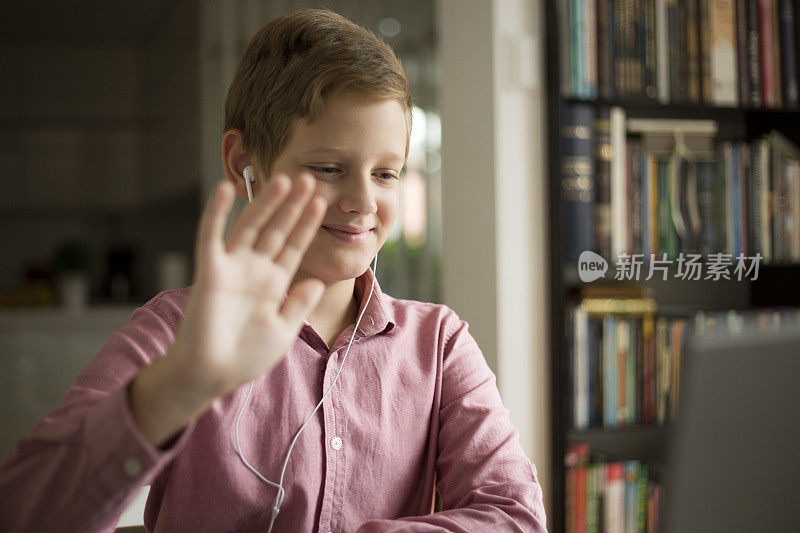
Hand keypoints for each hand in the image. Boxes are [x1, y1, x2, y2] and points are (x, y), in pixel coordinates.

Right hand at [168, 172, 326, 404]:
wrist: (210, 375)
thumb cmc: (244, 358)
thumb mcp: (282, 331)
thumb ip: (299, 305)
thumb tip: (317, 282)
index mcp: (273, 284)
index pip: (294, 247)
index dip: (307, 225)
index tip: (322, 202)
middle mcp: (254, 271)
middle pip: (277, 230)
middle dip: (293, 206)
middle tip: (309, 179)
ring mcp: (232, 269)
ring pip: (250, 227)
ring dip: (265, 204)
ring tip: (283, 180)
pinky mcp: (210, 272)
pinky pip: (211, 236)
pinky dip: (216, 213)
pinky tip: (223, 190)